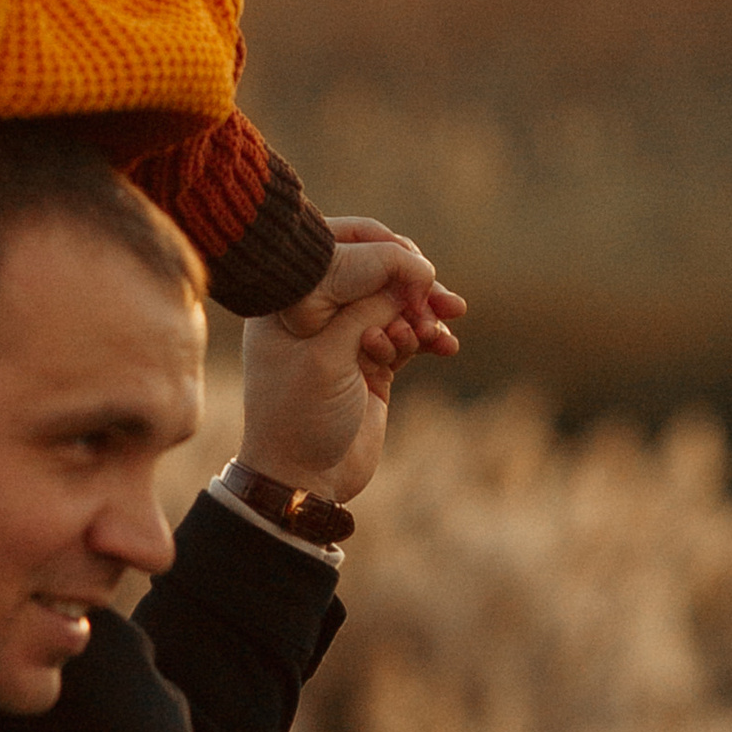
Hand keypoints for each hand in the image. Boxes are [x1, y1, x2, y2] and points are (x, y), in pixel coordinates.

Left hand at [240, 215, 465, 505]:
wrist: (302, 481)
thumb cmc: (297, 418)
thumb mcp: (328, 357)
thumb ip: (366, 310)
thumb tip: (411, 273)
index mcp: (287, 300)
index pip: (335, 250)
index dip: (380, 252)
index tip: (415, 268)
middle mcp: (314, 312)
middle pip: (372, 275)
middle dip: (410, 285)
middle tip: (439, 301)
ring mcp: (344, 336)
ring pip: (394, 305)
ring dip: (422, 314)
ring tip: (435, 335)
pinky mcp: (370, 362)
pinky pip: (406, 336)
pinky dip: (426, 337)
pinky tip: (444, 346)